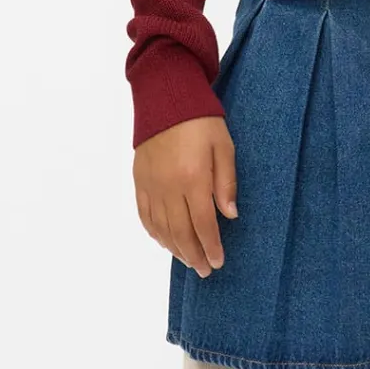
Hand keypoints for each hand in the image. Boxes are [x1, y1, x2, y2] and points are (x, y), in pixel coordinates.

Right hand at [134, 116, 238, 278]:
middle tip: (205, 270)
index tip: (218, 262)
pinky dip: (154, 232)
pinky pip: (144, 214)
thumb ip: (226, 182)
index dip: (211, 246)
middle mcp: (169, 187)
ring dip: (175, 248)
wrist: (165, 98)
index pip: (203, 224)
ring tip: (188, 260)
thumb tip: (230, 216)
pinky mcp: (139, 180)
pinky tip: (164, 241)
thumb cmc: (201, 121)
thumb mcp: (224, 147)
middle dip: (194, 255)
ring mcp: (151, 185)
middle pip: (181, 232)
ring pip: (161, 228)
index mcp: (193, 178)